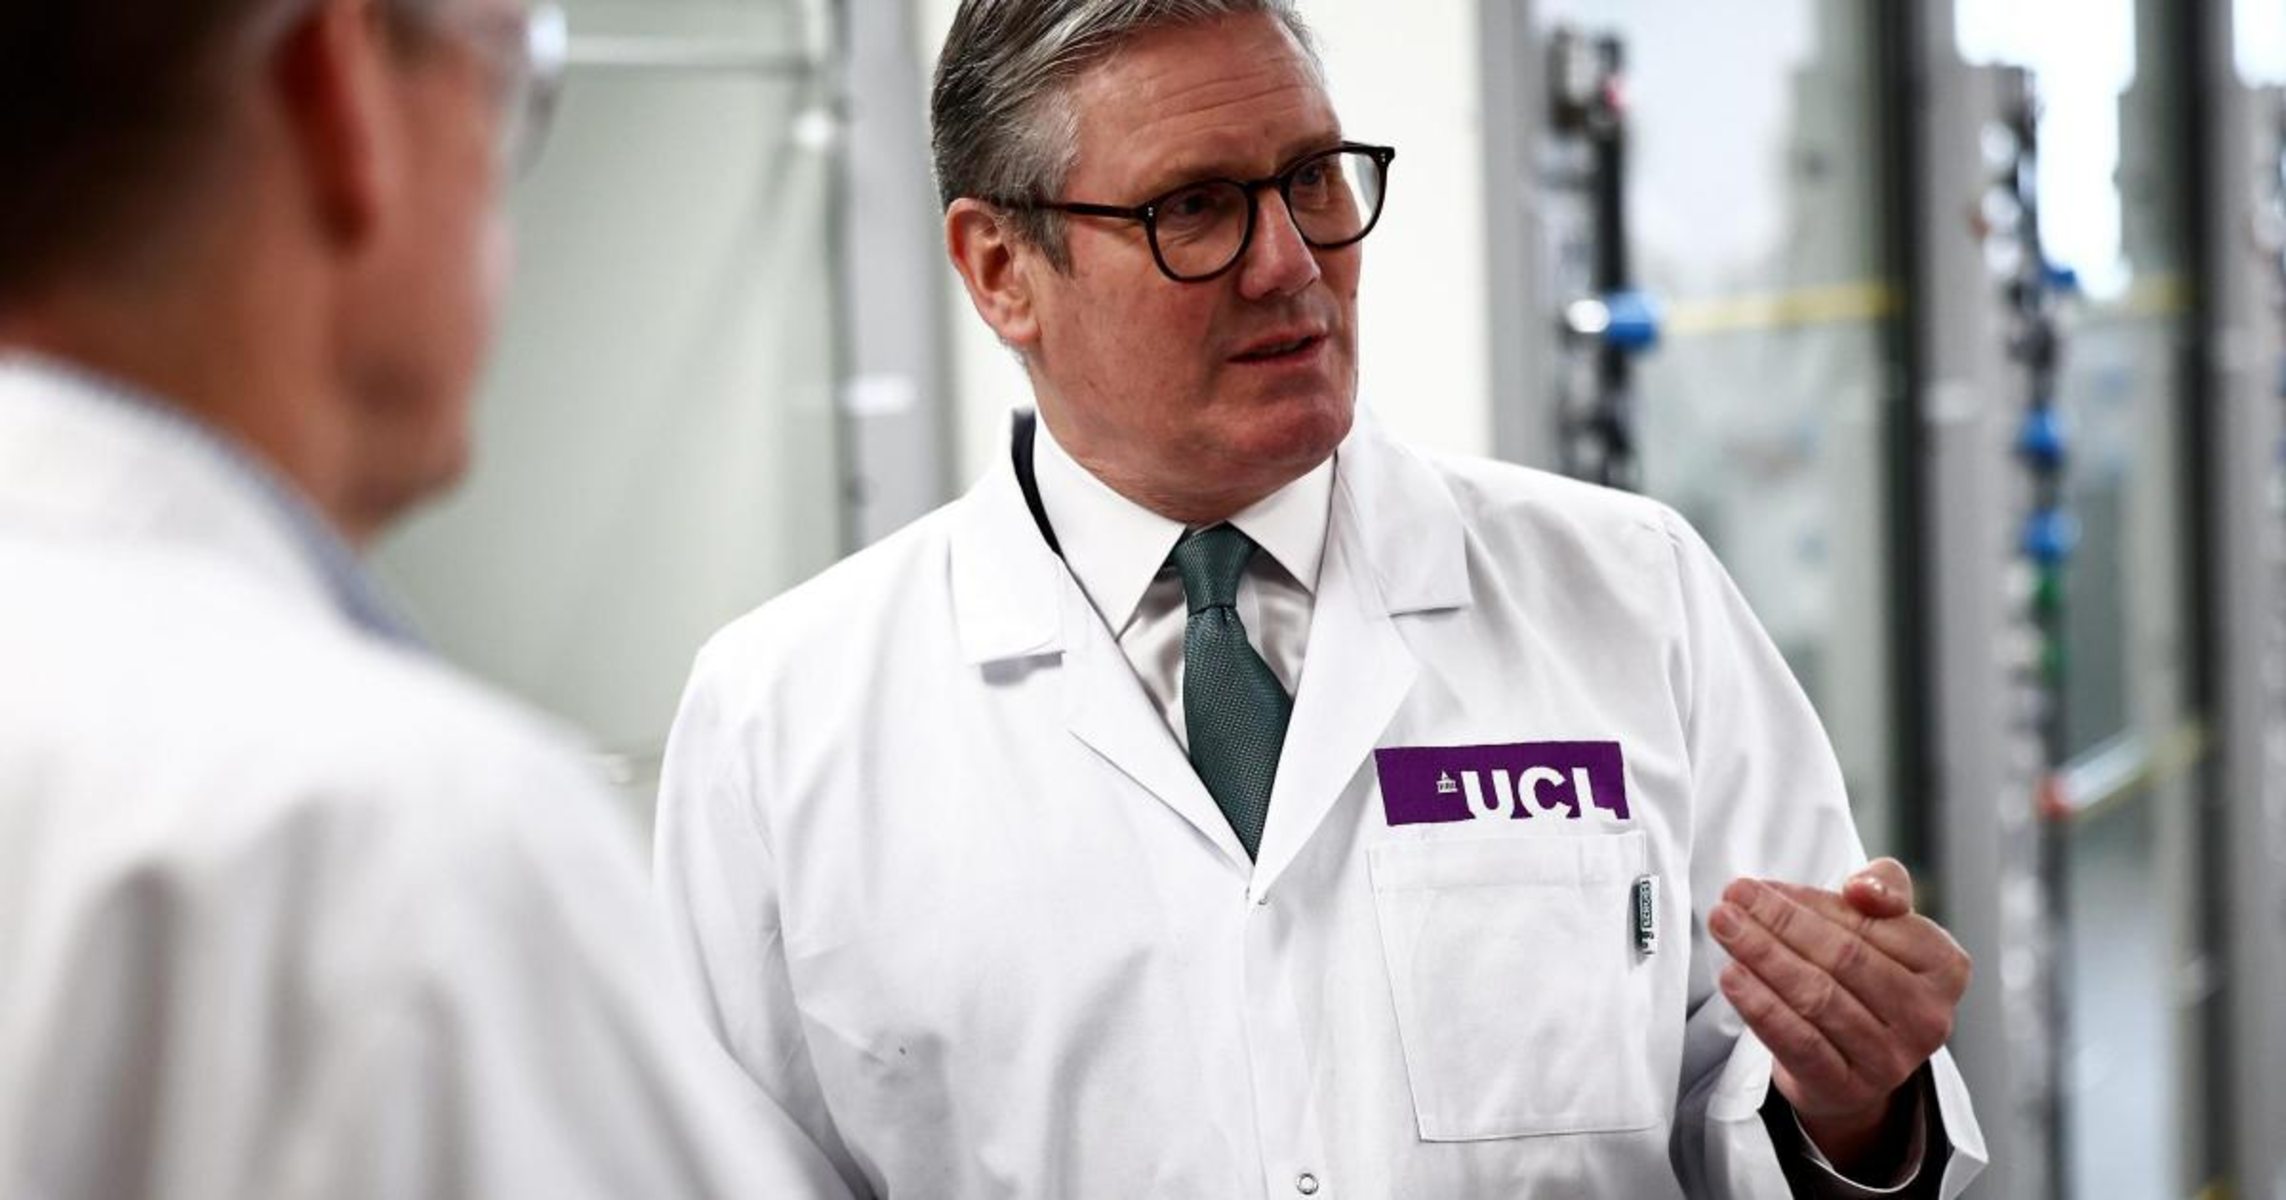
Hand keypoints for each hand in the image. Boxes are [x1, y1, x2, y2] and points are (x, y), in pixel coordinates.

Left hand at [1706, 858, 1970, 1172]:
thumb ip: (1883, 887)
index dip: (1808, 903)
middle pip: (1842, 958)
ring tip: (1724, 927)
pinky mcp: (1849, 1088)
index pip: (1869, 923)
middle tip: (1730, 899)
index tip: (1757, 886)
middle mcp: (1927, 1016)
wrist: (1854, 1061)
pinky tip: (1732, 977)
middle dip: (1778, 924)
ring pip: (1816, 997)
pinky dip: (1761, 1006)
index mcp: (1945, 966)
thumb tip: (1863, 889)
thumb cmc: (1866, 975)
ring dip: (1762, 957)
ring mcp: (1891, 1058)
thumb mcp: (1886, 926)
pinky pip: (1799, 1041)